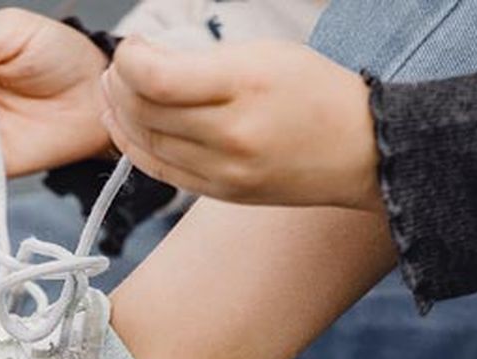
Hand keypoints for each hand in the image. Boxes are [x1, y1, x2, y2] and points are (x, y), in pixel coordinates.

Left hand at [102, 38, 383, 212]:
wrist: (362, 151)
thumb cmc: (313, 91)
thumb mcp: (264, 54)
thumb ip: (201, 60)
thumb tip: (144, 61)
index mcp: (245, 88)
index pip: (158, 79)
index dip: (130, 61)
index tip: (133, 46)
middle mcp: (232, 136)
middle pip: (146, 112)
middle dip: (120, 85)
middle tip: (119, 66)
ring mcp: (225, 172)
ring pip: (147, 144)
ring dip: (120, 115)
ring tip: (114, 91)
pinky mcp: (221, 194)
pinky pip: (161, 171)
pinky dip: (134, 147)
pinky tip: (124, 126)